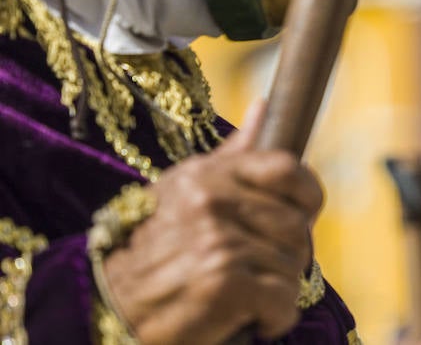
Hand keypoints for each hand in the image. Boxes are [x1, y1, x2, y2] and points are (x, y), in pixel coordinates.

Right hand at [101, 101, 323, 344]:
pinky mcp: (223, 283)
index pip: (288, 169)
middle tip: (258, 270)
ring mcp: (217, 242)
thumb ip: (231, 156)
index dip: (307, 196)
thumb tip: (263, 105)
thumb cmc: (154, 251)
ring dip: (279, 288)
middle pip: (297, 225)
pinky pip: (284, 298)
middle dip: (289, 254)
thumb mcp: (184, 191)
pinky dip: (276, 317)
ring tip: (245, 293)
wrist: (108, 309)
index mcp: (207, 175)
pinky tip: (253, 318)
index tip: (300, 216)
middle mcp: (212, 202)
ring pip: (293, 264)